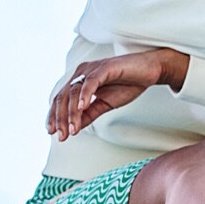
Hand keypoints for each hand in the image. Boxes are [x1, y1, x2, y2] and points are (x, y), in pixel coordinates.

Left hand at [47, 48, 188, 140]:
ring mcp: (91, 69)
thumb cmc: (129, 83)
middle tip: (62, 135)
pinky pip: (90, 82)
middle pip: (63, 97)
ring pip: (74, 92)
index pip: (61, 99)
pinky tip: (82, 108)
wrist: (150, 70)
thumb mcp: (105, 103)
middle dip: (60, 118)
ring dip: (72, 112)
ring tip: (72, 129)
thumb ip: (90, 114)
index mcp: (80, 81)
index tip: (54, 133)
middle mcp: (81, 73)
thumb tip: (75, 128)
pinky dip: (85, 96)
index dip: (55, 116)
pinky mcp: (104, 68)